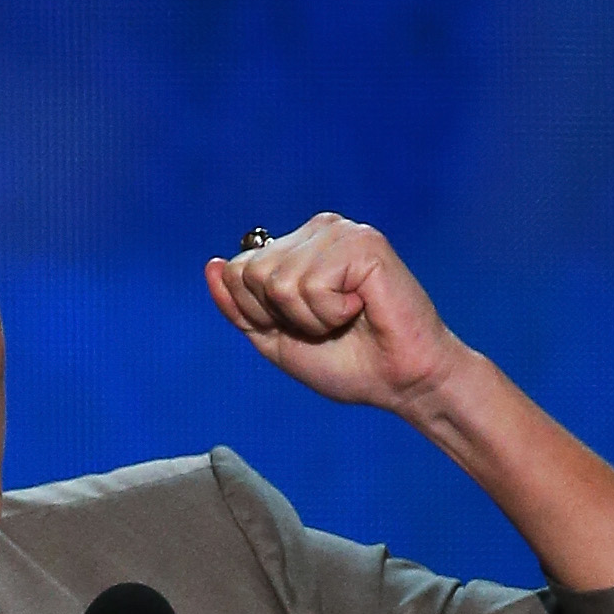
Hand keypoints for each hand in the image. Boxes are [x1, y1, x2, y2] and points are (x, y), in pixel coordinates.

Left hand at [205, 214, 468, 414]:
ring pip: (279, 283)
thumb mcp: (274, 339)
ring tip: (347, 318)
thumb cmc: (348, 362)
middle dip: (282, 316)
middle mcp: (317, 230)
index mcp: (296, 246)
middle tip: (327, 325)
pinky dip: (331, 313)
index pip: (236, 271)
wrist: (400, 383)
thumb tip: (213, 263)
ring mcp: (341, 232)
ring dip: (310, 319)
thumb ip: (239, 306)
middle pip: (251, 274)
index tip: (302, 327)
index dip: (258, 314)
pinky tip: (361, 309)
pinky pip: (312, 286)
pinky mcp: (363, 243)